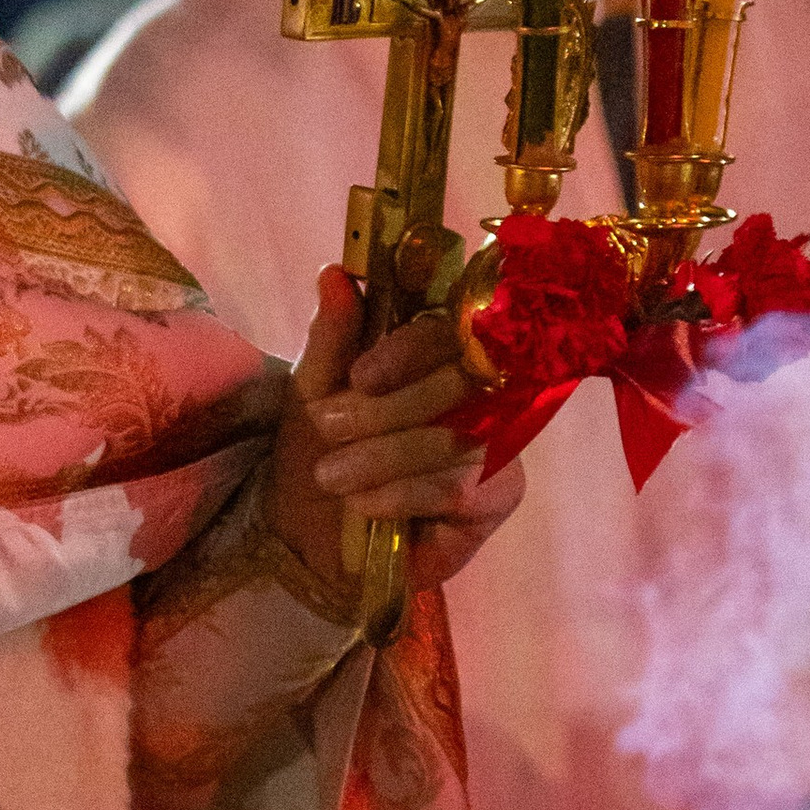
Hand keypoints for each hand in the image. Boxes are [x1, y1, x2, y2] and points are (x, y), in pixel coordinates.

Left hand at [268, 265, 523, 596]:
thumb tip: (335, 273)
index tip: (360, 377)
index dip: (410, 350)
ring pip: (455, 438)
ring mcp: (500, 440)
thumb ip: (333, 337)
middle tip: (328, 429)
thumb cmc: (316, 452)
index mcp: (440, 351)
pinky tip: (365, 504)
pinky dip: (401, 494)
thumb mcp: (313, 391)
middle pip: (460, 384)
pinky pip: (458, 486)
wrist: (309, 537)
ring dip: (382, 457)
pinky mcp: (500, 495)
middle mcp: (483, 388)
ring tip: (332, 475)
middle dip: (384, 411)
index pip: (451, 330)